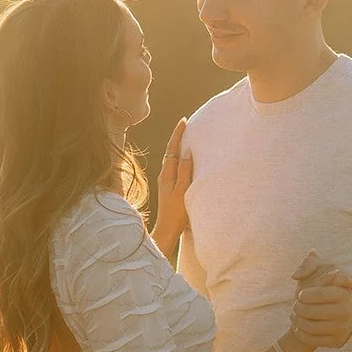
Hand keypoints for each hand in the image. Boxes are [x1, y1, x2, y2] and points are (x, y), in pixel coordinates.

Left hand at [152, 117, 193, 256]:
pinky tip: (185, 162)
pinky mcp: (169, 189)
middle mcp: (164, 176)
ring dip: (178, 149)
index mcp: (167, 174)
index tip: (184, 121)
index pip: (172, 148)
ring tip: (187, 140)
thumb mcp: (182, 190)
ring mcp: (166, 182)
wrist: (167, 230)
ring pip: (172, 160)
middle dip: (178, 138)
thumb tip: (185, 153)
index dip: (178, 134)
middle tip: (186, 127)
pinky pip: (174, 168)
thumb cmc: (176, 213)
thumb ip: (184, 171)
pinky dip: (179, 160)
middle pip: (171, 152)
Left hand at [290, 252, 351, 347]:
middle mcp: (345, 312)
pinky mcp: (337, 342)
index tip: (300, 295)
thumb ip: (311, 263)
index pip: (318, 294)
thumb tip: (300, 267)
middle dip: (298, 308)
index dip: (305, 295)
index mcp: (343, 293)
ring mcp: (342, 328)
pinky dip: (301, 333)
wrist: (351, 316)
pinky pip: (313, 340)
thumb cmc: (332, 290)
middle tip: (295, 306)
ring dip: (297, 321)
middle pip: (310, 311)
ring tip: (294, 316)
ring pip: (309, 326)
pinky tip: (298, 327)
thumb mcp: (325, 271)